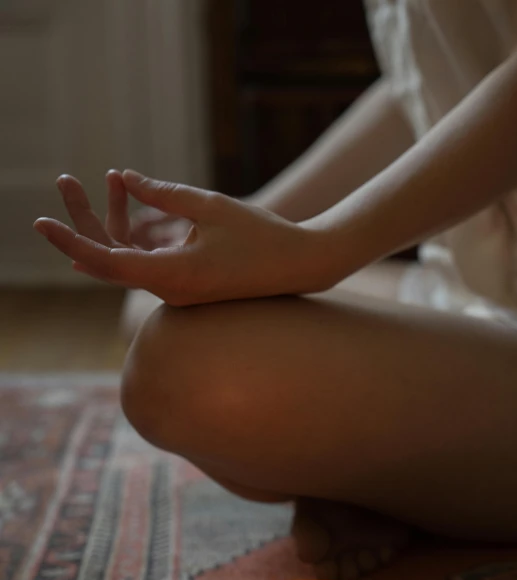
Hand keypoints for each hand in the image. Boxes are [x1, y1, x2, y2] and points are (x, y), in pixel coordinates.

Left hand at [34, 170, 332, 305]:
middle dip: (83, 222)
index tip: (41, 222)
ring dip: (112, 221)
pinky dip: (134, 234)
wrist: (301, 266)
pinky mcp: (187, 284)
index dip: (71, 241)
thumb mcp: (211, 207)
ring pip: (127, 259)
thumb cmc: (262, 236)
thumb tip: (127, 179)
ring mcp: (177, 290)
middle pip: (109, 261)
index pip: (106, 263)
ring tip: (108, 178)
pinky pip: (147, 261)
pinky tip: (125, 200)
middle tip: (66, 180)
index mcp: (174, 276)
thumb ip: (164, 194)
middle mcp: (169, 290)